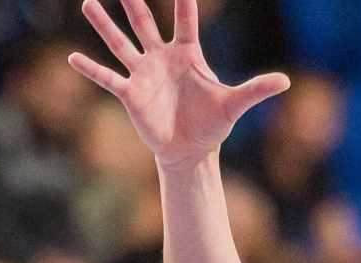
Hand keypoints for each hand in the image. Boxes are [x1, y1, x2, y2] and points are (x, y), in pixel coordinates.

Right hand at [70, 0, 289, 168]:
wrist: (190, 150)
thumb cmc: (213, 124)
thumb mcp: (234, 104)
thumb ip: (256, 90)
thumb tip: (287, 83)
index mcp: (188, 53)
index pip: (185, 19)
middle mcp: (162, 57)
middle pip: (145, 22)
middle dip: (134, 1)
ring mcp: (144, 73)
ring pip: (121, 43)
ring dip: (104, 25)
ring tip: (88, 3)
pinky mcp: (131, 93)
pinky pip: (108, 78)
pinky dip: (91, 69)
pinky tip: (72, 58)